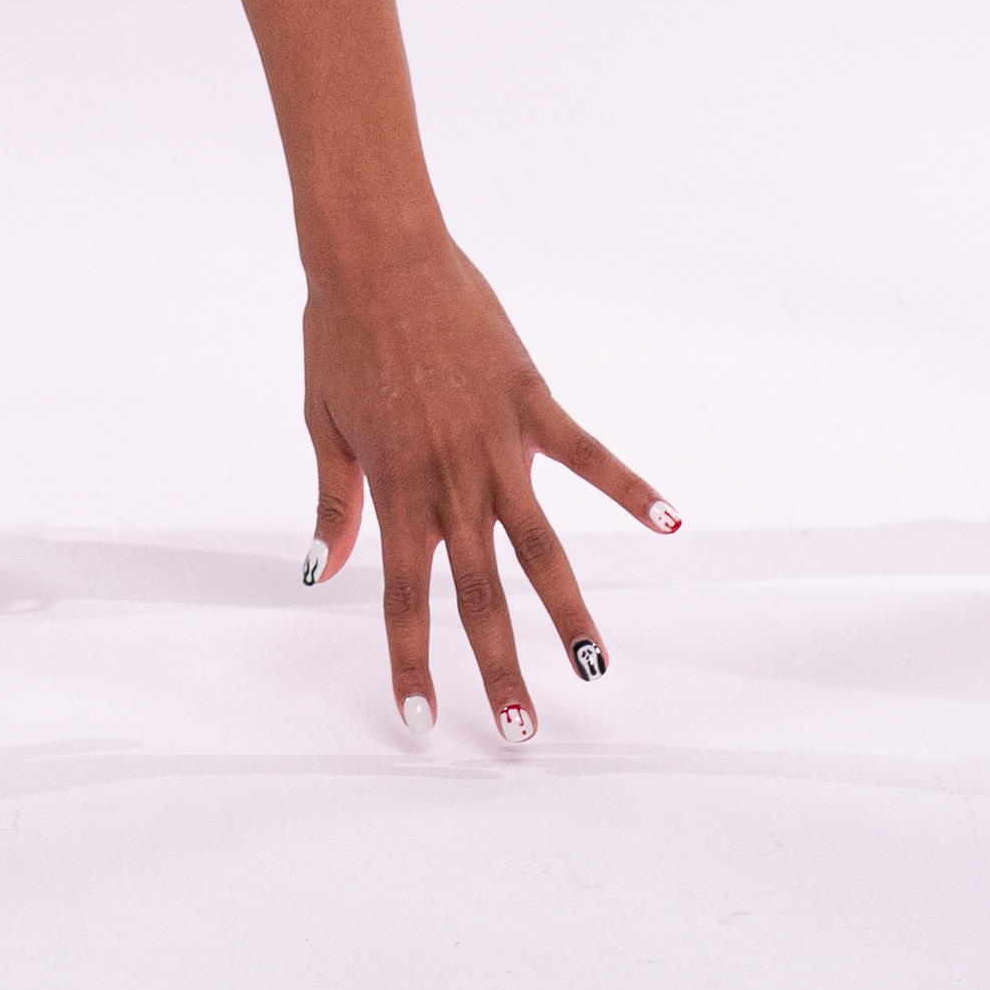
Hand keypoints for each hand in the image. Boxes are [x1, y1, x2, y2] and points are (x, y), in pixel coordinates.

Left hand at [301, 231, 675, 733]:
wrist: (379, 255)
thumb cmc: (342, 335)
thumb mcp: (324, 425)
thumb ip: (335, 505)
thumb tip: (321, 572)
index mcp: (398, 492)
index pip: (403, 599)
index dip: (413, 663)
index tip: (423, 722)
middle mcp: (452, 481)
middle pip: (481, 594)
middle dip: (500, 668)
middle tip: (520, 733)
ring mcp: (498, 445)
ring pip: (541, 545)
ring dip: (568, 611)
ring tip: (594, 668)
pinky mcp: (532, 403)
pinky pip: (589, 456)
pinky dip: (630, 488)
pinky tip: (668, 523)